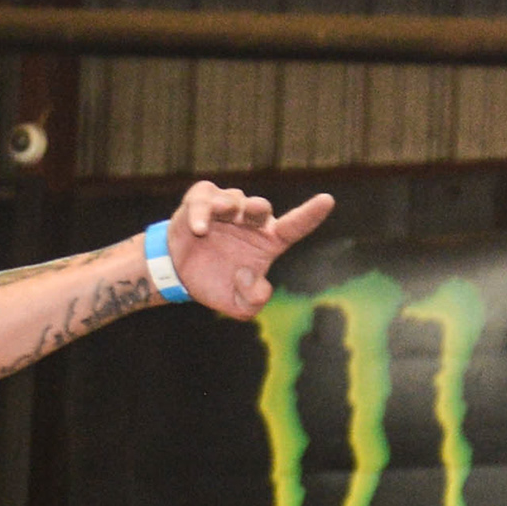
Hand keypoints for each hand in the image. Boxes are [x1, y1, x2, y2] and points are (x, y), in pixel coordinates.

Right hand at [163, 181, 337, 317]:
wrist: (179, 274)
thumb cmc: (216, 283)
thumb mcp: (237, 305)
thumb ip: (252, 302)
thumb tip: (252, 279)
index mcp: (267, 242)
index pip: (294, 227)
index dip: (310, 215)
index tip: (327, 201)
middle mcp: (250, 221)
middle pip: (261, 209)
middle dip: (258, 207)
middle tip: (254, 211)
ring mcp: (227, 208)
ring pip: (233, 200)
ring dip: (229, 205)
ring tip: (220, 212)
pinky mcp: (202, 200)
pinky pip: (203, 200)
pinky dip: (201, 211)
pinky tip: (200, 228)